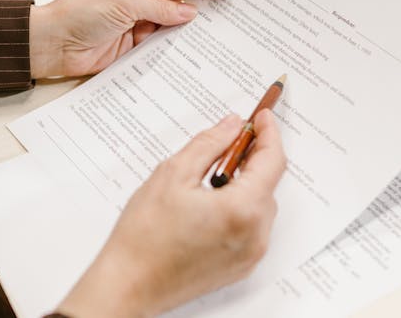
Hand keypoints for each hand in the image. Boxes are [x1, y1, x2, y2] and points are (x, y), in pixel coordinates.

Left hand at [28, 0, 230, 78]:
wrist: (54, 44)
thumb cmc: (78, 12)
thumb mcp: (123, 3)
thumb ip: (159, 9)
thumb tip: (189, 13)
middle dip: (201, 1)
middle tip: (229, 7)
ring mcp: (138, 18)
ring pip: (173, 20)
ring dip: (191, 25)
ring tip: (218, 29)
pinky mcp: (136, 42)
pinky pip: (163, 42)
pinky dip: (177, 44)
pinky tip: (194, 47)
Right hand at [56, 110, 286, 317]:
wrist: (129, 284)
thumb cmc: (145, 236)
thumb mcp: (174, 174)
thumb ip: (209, 144)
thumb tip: (231, 126)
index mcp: (243, 210)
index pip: (271, 161)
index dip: (268, 133)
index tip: (262, 117)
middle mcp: (255, 235)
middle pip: (267, 184)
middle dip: (252, 158)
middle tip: (228, 141)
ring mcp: (249, 254)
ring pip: (259, 206)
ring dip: (244, 185)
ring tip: (209, 177)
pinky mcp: (240, 266)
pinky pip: (250, 227)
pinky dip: (238, 208)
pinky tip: (209, 202)